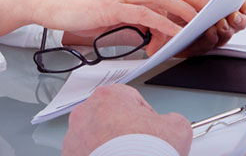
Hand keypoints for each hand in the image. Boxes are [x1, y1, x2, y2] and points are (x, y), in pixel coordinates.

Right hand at [0, 0, 208, 43]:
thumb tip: (149, 28)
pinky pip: (143, 14)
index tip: (211, 0)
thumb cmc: (71, 5)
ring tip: (205, 21)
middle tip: (220, 9)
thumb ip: (128, 13)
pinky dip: (162, 23)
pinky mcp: (110, 7)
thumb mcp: (106, 7)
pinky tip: (174, 33)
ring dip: (187, 9)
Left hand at [62, 84, 190, 155]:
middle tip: (139, 147)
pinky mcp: (69, 155)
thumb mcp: (176, 128)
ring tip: (125, 155)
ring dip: (107, 145)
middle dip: (124, 131)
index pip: (131, 100)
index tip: (151, 131)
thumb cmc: (143, 152)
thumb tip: (172, 124)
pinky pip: (85, 153)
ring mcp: (74, 135)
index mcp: (109, 96)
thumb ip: (173, 120)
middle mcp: (86, 112)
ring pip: (94, 136)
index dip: (145, 117)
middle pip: (110, 117)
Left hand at [176, 0, 245, 56]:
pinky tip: (210, 31)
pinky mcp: (193, 48)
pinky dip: (209, 39)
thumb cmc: (170, 6)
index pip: (240, 7)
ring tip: (222, 23)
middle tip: (235, 16)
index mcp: (219, 8)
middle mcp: (216, 23)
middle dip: (239, 21)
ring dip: (225, 30)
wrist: (151, 16)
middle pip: (236, 25)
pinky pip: (205, 46)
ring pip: (223, 37)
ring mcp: (206, 37)